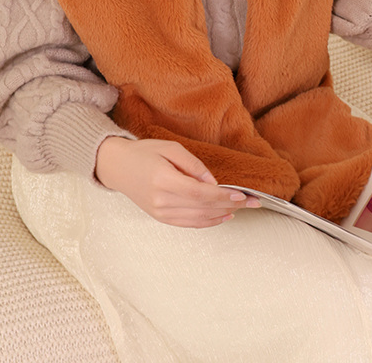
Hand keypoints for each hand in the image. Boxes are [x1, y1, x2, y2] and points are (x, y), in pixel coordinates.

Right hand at [94, 136, 260, 227]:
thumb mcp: (170, 148)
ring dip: (222, 214)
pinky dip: (208, 221)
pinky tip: (222, 216)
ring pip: (199, 219)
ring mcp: (161, 213)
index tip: (241, 195)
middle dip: (230, 205)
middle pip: (203, 208)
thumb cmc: (144, 153)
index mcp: (163, 181)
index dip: (223, 196)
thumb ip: (193, 165)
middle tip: (253, 202)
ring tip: (242, 208)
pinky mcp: (161, 218)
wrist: (117, 167)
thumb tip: (213, 182)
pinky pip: (189, 223)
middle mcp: (162, 201)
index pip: (200, 194)